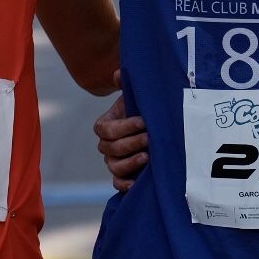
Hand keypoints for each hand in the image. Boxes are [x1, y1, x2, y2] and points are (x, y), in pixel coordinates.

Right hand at [94, 75, 147, 190]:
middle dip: (130, 142)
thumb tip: (118, 73)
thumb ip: (126, 85)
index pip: (104, 129)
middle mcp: (107, 145)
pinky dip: (125, 185)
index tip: (143, 121)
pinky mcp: (123, 176)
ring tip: (148, 156)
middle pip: (110, 148)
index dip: (122, 126)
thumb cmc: (143, 111)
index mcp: (106, 125)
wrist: (154, 129)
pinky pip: (117, 184)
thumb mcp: (137, 97)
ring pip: (114, 166)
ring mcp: (113, 161)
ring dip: (129, 162)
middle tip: (150, 137)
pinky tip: (138, 183)